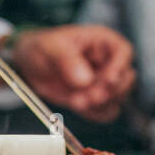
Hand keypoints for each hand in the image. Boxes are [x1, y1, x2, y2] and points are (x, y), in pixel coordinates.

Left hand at [11, 25, 135, 123]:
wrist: (29, 65)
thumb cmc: (42, 47)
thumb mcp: (51, 47)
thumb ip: (67, 60)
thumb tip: (85, 80)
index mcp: (101, 41)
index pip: (123, 51)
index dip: (119, 67)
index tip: (108, 80)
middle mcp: (108, 61)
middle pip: (125, 78)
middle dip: (109, 91)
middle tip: (89, 97)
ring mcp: (103, 82)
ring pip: (118, 97)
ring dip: (100, 104)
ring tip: (76, 102)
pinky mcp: (95, 99)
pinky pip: (105, 111)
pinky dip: (95, 113)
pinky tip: (79, 107)